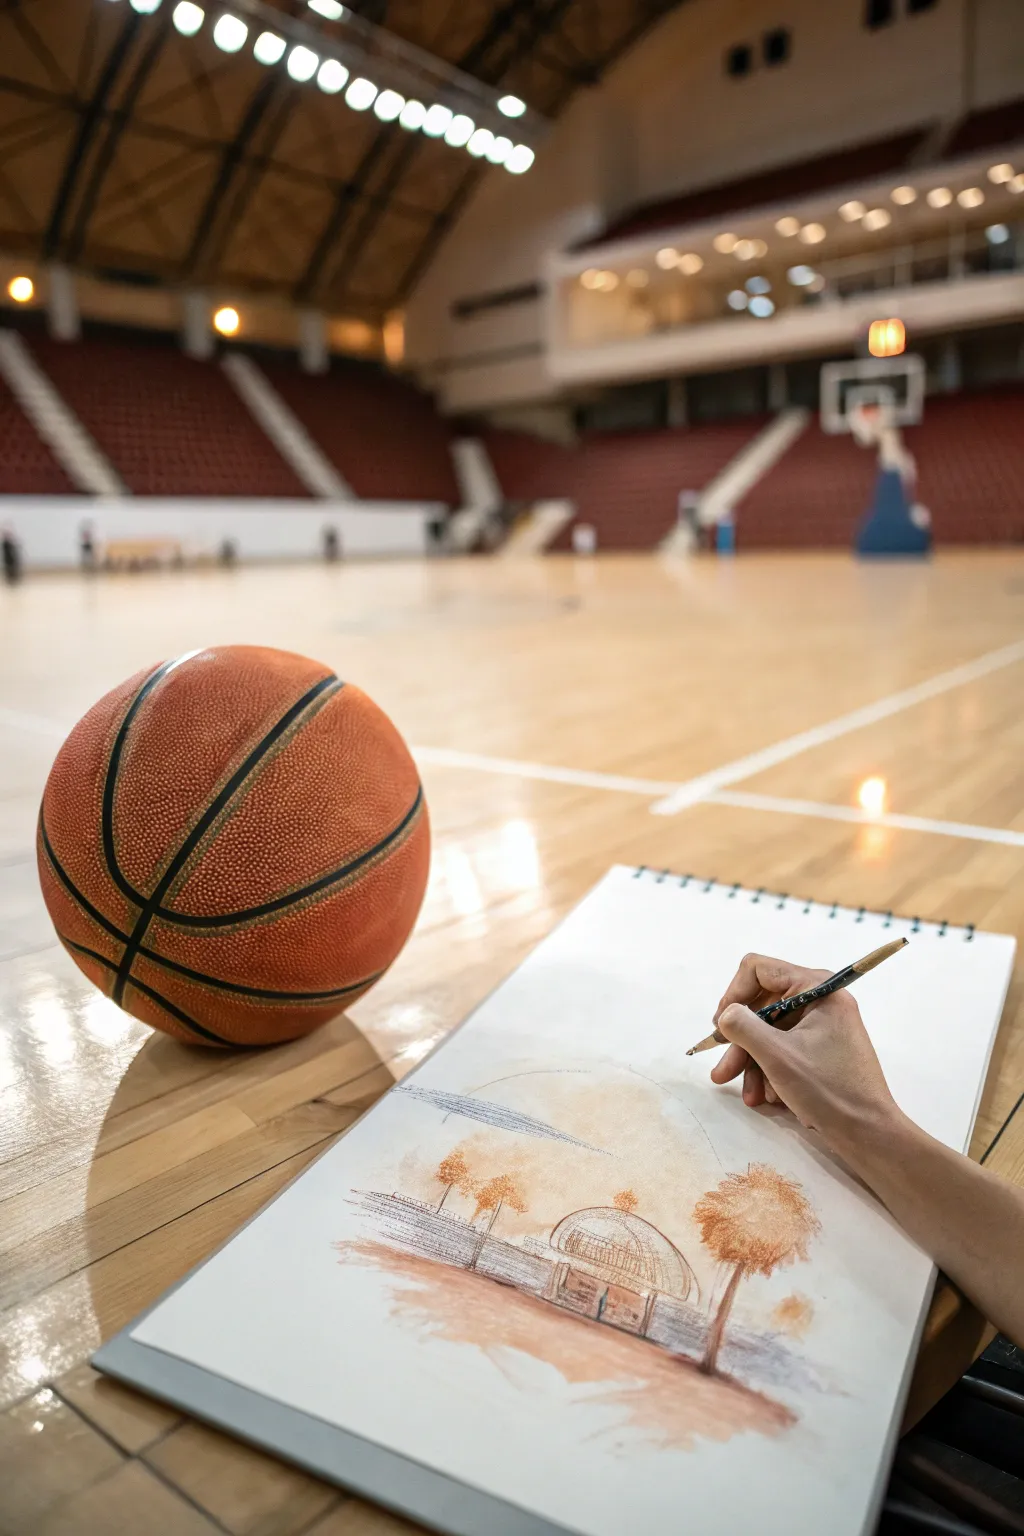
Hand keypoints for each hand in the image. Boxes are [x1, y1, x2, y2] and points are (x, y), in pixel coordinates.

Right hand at [708, 952, 899, 1150]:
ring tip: (750, 1096)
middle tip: (723, 1073)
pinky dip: (772, 1071)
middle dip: (741, 1042)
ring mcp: (823, 1026)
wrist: (868, 1132)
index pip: (760, 970)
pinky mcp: (823, 1049)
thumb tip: (726, 1013)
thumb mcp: (777, 1055)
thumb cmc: (827, 1088)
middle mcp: (821, 1000)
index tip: (721, 1027)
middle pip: (763, 1007)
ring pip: (771, 1033)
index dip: (734, 994)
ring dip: (754, 1064)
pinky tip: (770, 1098)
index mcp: (818, 988)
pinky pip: (786, 1049)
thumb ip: (743, 1026)